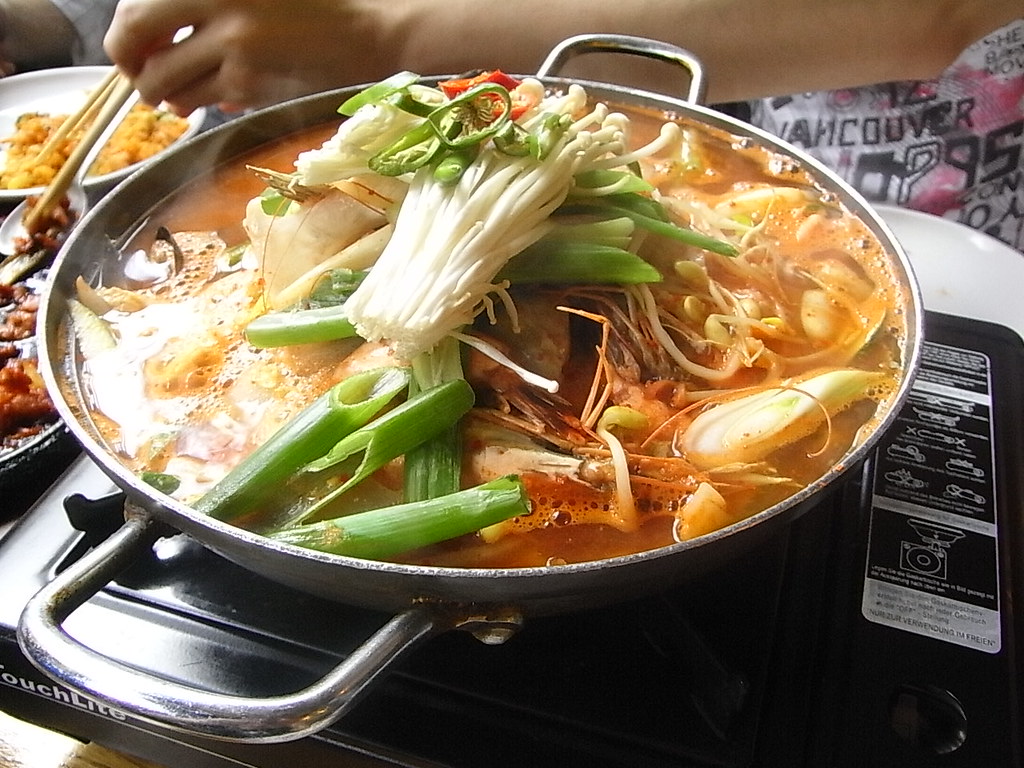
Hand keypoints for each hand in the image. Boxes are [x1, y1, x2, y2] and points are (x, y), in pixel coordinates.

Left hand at [104, 0, 394, 114]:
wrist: (365, 34)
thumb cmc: (313, 8)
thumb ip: (206, 6)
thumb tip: (143, 33)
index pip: (138, 1)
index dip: (126, 28)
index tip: (133, 46)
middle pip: (136, 31)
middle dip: (130, 62)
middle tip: (140, 77)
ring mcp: (232, 39)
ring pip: (167, 76)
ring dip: (163, 92)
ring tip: (174, 96)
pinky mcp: (250, 78)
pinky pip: (203, 98)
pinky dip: (198, 103)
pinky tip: (209, 99)